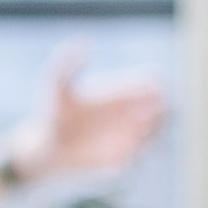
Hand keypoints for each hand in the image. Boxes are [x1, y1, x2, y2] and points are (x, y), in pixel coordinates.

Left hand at [11, 41, 165, 180]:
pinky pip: (137, 160)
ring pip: (155, 136)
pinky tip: (117, 164)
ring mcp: (125, 137)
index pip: (152, 83)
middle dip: (161, 115)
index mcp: (120, 93)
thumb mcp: (56, 87)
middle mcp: (127, 114)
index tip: (147, 97)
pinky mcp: (119, 159)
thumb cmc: (51, 114)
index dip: (157, 88)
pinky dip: (133, 160)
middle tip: (142, 120)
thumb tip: (83, 42)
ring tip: (131, 144)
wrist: (45, 148)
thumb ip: (66, 64)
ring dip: (149, 139)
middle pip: (162, 109)